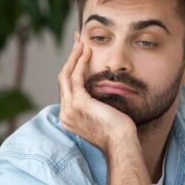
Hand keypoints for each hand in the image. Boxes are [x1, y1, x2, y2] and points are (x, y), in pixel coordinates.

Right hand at [58, 33, 135, 151]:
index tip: (78, 55)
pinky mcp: (79, 103)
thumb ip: (93, 107)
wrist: (121, 143)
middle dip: (70, 58)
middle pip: (62, 79)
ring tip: (81, 42)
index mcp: (69, 118)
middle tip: (77, 41)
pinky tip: (87, 52)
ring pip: (66, 75)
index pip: (66, 88)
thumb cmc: (117, 133)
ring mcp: (70, 109)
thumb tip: (98, 96)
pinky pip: (76, 76)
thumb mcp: (100, 118)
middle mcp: (65, 114)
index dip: (70, 69)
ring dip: (74, 56)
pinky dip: (81, 62)